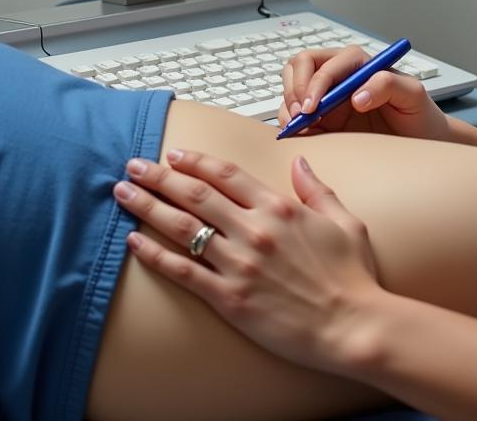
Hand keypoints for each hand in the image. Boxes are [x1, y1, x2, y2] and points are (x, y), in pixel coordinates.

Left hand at [114, 150, 383, 371]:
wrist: (351, 324)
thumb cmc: (353, 276)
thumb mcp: (345, 221)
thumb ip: (317, 189)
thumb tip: (300, 162)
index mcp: (281, 208)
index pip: (228, 175)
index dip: (198, 161)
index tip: (175, 153)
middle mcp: (255, 230)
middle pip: (196, 194)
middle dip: (161, 177)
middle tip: (134, 166)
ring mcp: (239, 264)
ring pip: (182, 228)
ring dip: (149, 207)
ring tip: (124, 194)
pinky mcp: (229, 299)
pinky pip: (183, 273)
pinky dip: (155, 255)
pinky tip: (135, 242)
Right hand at [278, 45, 450, 141]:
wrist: (421, 142)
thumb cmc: (419, 113)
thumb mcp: (412, 95)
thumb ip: (388, 84)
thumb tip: (355, 96)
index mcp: (357, 64)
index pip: (323, 63)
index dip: (313, 84)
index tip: (313, 108)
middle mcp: (339, 76)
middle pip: (299, 66)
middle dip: (294, 89)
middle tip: (301, 115)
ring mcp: (328, 98)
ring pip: (292, 88)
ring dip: (289, 106)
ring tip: (299, 127)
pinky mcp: (324, 120)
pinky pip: (295, 115)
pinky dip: (291, 124)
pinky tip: (302, 136)